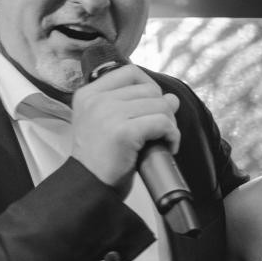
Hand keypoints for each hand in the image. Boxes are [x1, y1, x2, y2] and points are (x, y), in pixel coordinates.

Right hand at [69, 66, 179, 189]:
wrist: (88, 187)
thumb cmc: (100, 160)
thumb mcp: (107, 124)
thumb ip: (133, 106)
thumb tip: (172, 98)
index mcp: (89, 94)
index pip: (130, 73)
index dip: (149, 87)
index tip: (151, 108)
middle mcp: (97, 100)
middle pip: (150, 89)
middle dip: (162, 110)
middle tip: (159, 131)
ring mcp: (109, 114)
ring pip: (161, 105)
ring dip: (170, 124)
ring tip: (162, 140)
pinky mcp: (123, 132)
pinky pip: (163, 123)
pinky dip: (172, 136)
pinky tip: (167, 147)